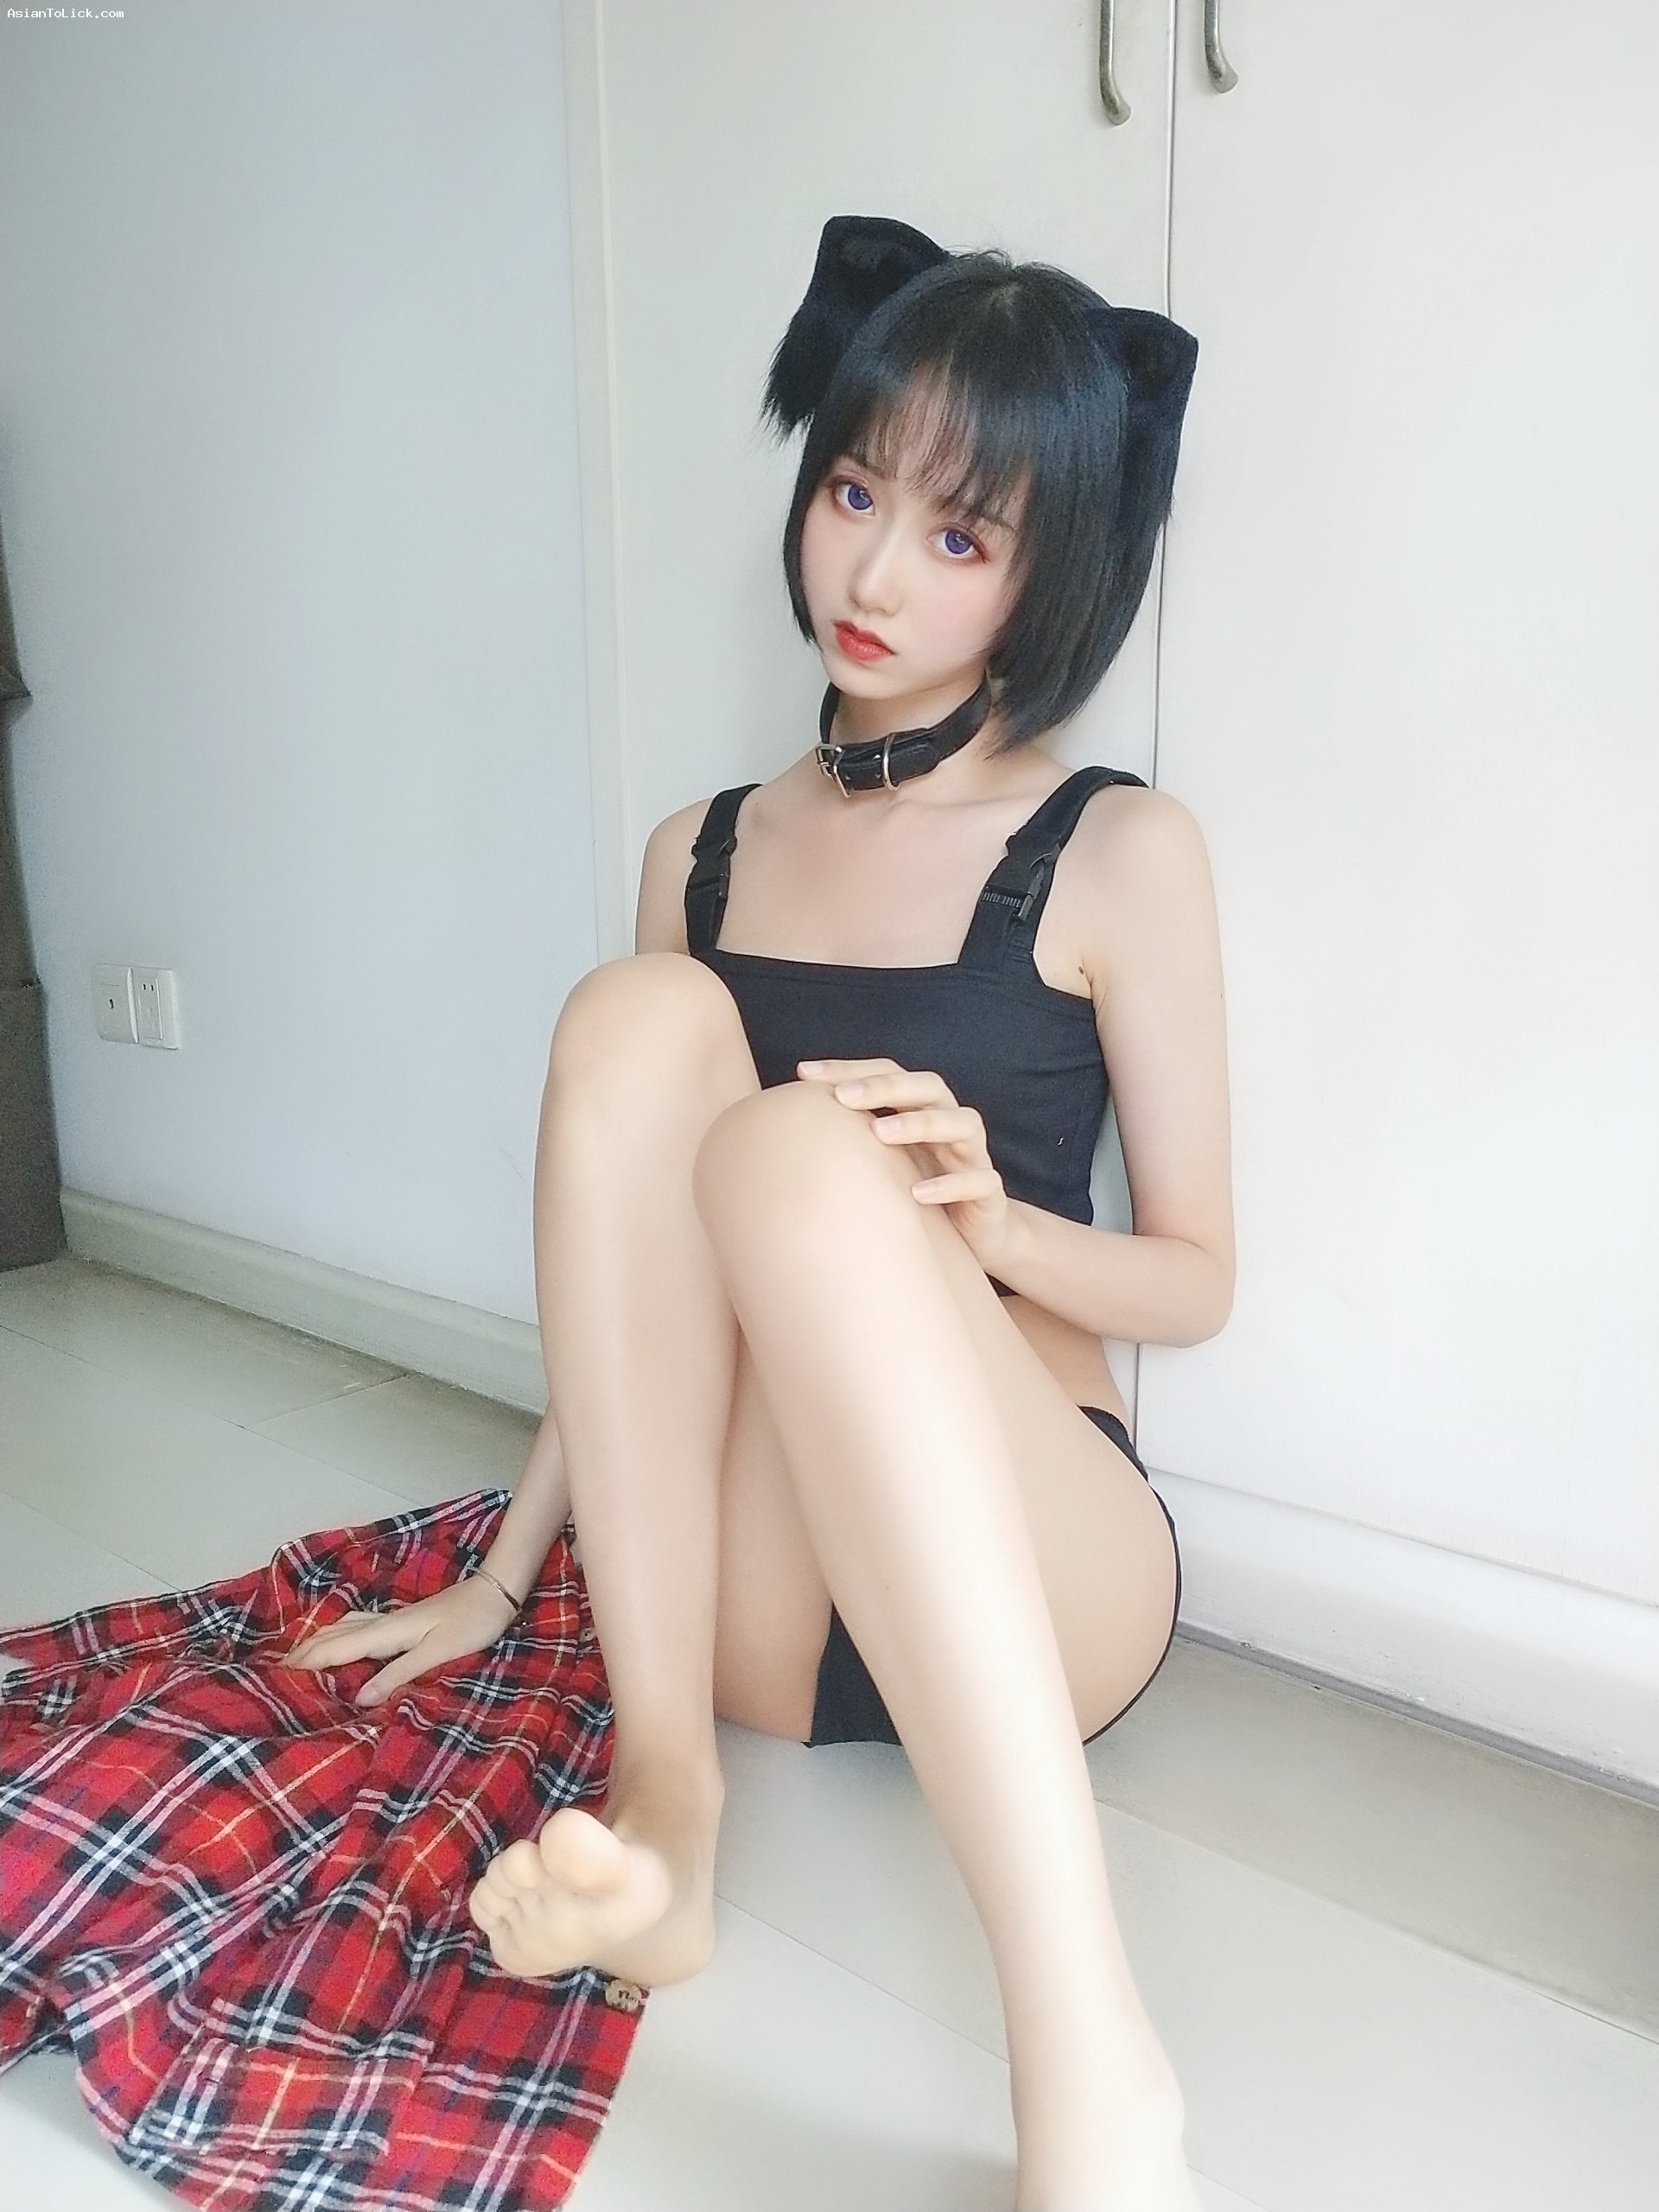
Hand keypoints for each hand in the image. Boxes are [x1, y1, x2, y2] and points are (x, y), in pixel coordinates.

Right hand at [281, 1574, 520, 1707]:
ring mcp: (393, 1619)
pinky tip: (340, 1638)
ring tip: (297, 1656)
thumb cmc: (472, 1623)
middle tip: (275, 1673)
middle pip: (333, 1636)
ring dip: (318, 1641)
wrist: (496, 1591)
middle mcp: (383, 1622)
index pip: (335, 1650)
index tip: (275, 1679)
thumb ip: (398, 1673)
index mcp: (387, 1632)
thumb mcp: (438, 1653)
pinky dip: (339, 1635)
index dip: (306, 1663)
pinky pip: (358, 1627)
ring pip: (343, 1628)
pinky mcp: (403, 1620)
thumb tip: (359, 1698)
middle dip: (303, 1652)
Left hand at [797, 1056, 1017, 1282]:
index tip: (804, 1073)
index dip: (849, 1068)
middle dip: (885, 1087)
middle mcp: (951, 1124)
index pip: (888, 1072)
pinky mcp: (990, 1194)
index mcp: (923, 1109)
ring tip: (880, 1134)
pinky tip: (917, 1195)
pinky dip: (951, 1185)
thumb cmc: (920, 1193)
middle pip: (927, 1087)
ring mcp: (974, 1156)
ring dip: (920, 1124)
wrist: (980, 1237)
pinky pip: (979, 1181)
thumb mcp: (885, 1163)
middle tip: (842, 1097)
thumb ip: (851, 1141)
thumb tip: (780, 1130)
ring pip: (961, 1124)